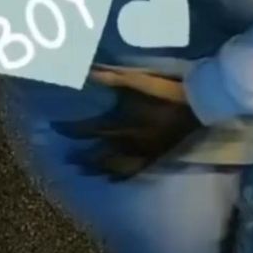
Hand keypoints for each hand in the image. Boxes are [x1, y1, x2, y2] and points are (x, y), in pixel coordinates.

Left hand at [60, 70, 198, 178]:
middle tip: (67, 158)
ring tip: (84, 171)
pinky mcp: (155, 157)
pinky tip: (112, 180)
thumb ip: (111, 78)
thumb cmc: (165, 91)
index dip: (70, 129)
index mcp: (120, 125)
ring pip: (113, 167)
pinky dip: (119, 178)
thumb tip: (87, 72)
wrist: (197, 105)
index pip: (88, 130)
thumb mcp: (137, 80)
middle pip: (97, 155)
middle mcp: (127, 144)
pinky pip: (133, 172)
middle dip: (81, 157)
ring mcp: (141, 154)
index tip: (55, 127)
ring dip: (96, 169)